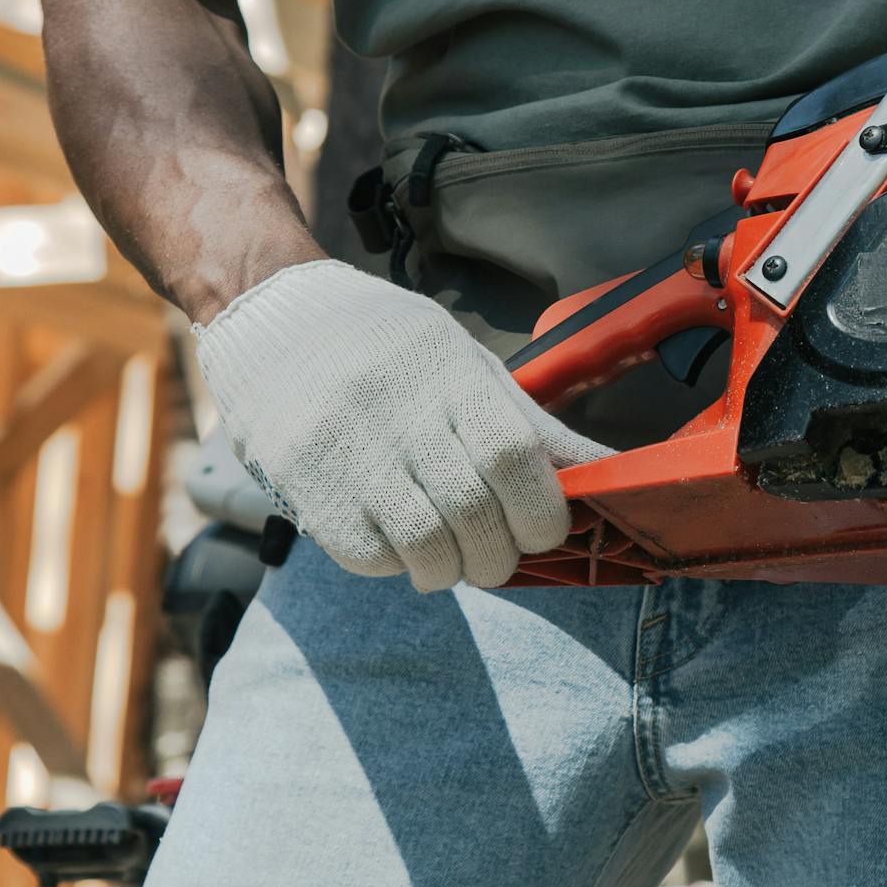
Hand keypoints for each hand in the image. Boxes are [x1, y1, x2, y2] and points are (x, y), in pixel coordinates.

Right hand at [194, 260, 608, 590]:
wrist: (274, 317)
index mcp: (451, 375)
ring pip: (423, 546)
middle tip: (500, 556)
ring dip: (452, 569)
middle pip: (473, 512)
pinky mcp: (305, 485)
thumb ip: (531, 424)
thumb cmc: (390, 346)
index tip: (544, 529)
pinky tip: (399, 543)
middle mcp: (400, 412)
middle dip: (500, 555)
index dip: (542, 510)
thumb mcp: (467, 363)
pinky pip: (367, 556)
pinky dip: (397, 565)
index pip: (512, 455)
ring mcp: (348, 451)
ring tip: (453, 559)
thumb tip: (612, 469)